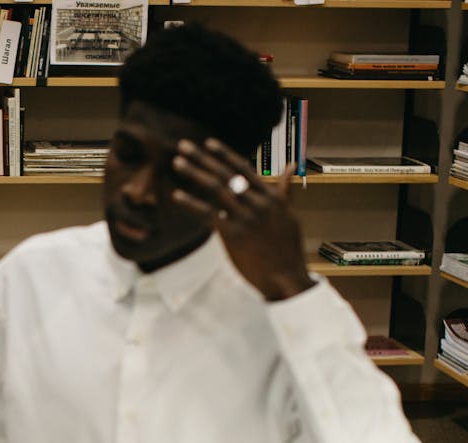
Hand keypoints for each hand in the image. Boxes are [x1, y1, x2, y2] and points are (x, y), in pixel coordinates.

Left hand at [170, 137, 313, 301]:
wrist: (287, 275)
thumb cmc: (288, 247)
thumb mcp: (290, 214)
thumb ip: (284, 190)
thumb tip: (291, 166)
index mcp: (271, 196)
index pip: (243, 168)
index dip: (224, 154)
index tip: (208, 143)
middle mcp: (258, 202)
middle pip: (225, 174)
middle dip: (202, 158)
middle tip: (183, 145)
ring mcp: (245, 217)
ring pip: (216, 189)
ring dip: (194, 173)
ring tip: (177, 162)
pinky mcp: (234, 234)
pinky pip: (208, 214)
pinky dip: (191, 203)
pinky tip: (177, 194)